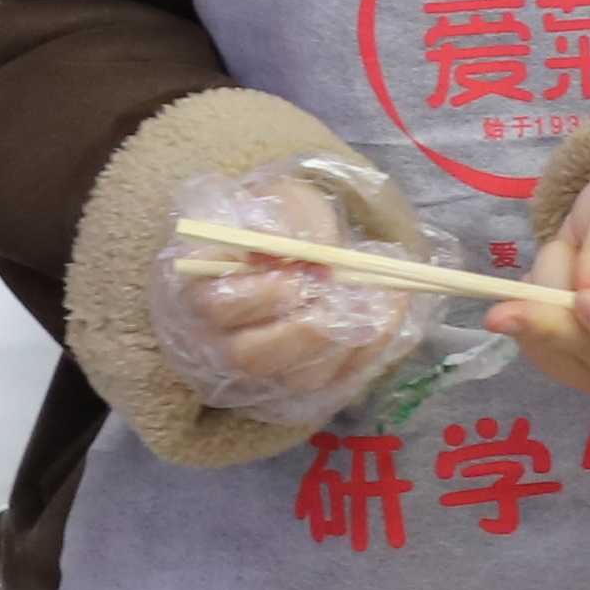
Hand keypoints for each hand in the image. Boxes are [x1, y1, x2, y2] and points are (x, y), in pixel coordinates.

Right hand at [145, 157, 420, 426]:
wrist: (292, 242)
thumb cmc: (279, 220)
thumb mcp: (281, 203)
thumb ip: (286, 225)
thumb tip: (298, 253)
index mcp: (200, 287)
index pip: (218, 306)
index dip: (263, 295)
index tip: (301, 275)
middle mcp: (219, 339)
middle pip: (253, 356)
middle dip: (308, 329)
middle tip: (343, 297)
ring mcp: (260, 370)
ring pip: (298, 378)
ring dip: (345, 339)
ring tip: (374, 296)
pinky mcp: (300, 386)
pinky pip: (335, 383)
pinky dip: (371, 349)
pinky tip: (389, 309)